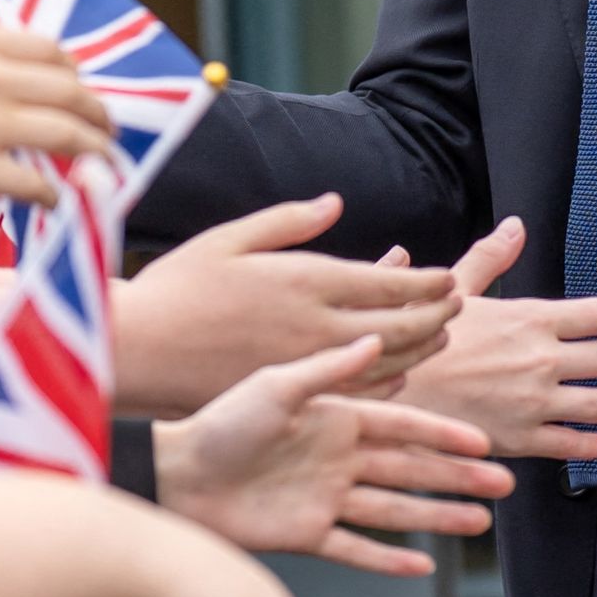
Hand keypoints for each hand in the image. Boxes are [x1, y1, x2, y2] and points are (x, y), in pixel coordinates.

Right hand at [0, 23, 113, 212]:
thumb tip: (8, 80)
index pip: (51, 52)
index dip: (74, 75)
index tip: (80, 92)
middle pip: (70, 92)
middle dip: (98, 114)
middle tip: (108, 132)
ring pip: (68, 136)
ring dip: (95, 153)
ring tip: (105, 167)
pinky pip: (38, 183)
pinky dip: (58, 193)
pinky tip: (59, 201)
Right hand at [118, 195, 461, 417]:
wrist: (140, 351)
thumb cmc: (178, 286)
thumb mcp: (230, 237)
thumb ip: (287, 221)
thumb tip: (335, 202)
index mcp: (305, 281)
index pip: (388, 284)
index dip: (426, 283)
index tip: (449, 278)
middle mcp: (315, 326)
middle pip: (399, 326)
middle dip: (435, 314)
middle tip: (456, 303)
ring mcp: (307, 365)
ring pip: (385, 362)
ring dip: (419, 349)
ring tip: (438, 334)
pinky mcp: (292, 394)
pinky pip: (355, 391)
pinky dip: (386, 380)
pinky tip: (397, 373)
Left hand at [155, 339, 511, 577]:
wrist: (173, 476)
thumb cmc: (217, 424)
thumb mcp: (274, 387)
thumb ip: (328, 370)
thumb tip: (375, 339)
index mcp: (334, 416)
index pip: (402, 425)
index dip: (444, 434)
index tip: (485, 441)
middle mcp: (337, 457)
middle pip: (410, 469)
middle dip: (458, 477)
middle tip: (505, 484)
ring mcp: (325, 498)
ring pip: (395, 510)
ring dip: (438, 516)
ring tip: (481, 522)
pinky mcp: (307, 535)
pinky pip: (357, 549)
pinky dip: (389, 560)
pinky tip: (424, 565)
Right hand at [387, 219, 596, 463]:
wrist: (397, 395)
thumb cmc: (422, 342)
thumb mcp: (454, 291)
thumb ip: (489, 258)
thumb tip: (515, 227)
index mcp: (529, 320)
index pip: (593, 314)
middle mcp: (542, 360)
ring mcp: (537, 402)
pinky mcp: (524, 438)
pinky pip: (570, 442)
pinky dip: (592, 442)